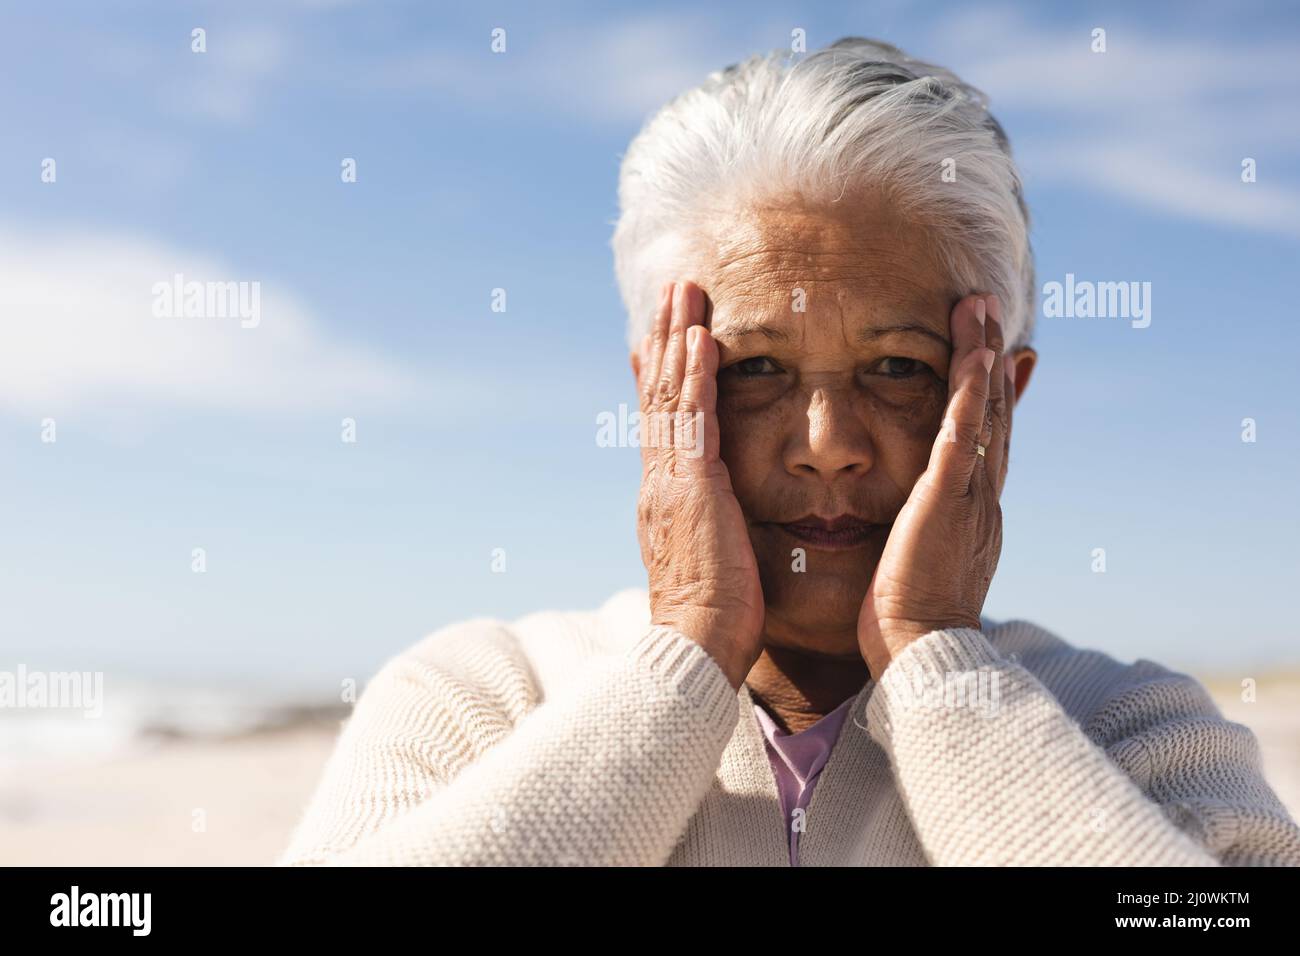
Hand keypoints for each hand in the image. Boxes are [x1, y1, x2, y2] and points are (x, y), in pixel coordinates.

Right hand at [632, 280, 764, 689]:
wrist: (697, 649)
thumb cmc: (714, 620)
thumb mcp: (710, 562)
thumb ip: (712, 529)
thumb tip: (719, 518)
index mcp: (665, 497)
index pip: (662, 424)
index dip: (662, 376)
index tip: (665, 338)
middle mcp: (659, 481)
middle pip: (659, 395)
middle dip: (666, 340)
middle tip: (672, 292)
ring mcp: (670, 481)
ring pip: (671, 395)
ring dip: (678, 338)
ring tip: (684, 291)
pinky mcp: (692, 486)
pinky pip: (694, 418)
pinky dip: (697, 374)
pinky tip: (703, 337)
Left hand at [857, 294, 1011, 678]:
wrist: (922, 656)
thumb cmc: (908, 624)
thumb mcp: (919, 569)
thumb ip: (920, 538)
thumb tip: (914, 528)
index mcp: (972, 515)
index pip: (986, 444)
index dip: (992, 398)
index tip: (997, 359)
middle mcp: (981, 499)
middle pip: (992, 416)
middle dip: (991, 361)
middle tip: (990, 313)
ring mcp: (970, 498)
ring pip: (984, 415)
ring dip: (983, 358)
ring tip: (980, 310)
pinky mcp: (947, 502)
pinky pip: (964, 436)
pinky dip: (972, 394)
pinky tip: (975, 357)